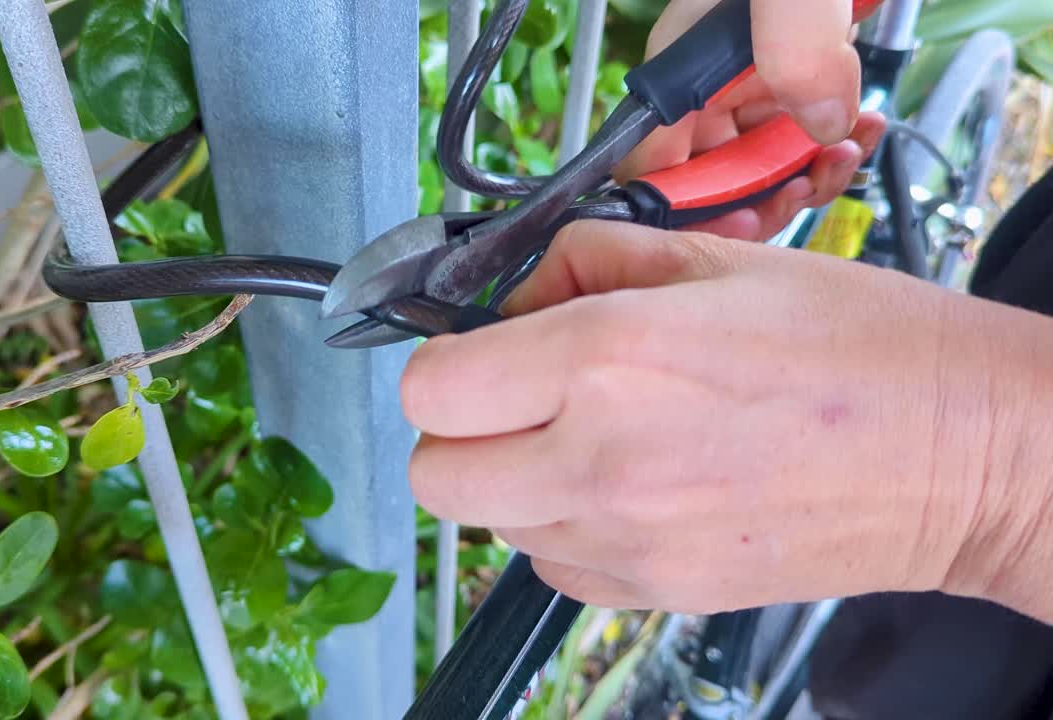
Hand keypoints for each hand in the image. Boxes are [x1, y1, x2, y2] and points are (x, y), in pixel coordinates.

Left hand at [401, 221, 1052, 616]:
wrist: (962, 453)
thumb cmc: (859, 349)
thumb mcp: (714, 259)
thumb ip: (585, 262)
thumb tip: (514, 292)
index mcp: (610, 361)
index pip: (432, 388)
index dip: (445, 359)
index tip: (477, 347)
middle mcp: (602, 461)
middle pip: (437, 475)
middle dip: (459, 428)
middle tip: (513, 394)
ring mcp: (627, 541)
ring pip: (492, 525)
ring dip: (513, 477)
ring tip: (589, 434)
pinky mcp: (656, 592)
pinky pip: (553, 566)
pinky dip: (563, 528)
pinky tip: (626, 484)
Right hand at [617, 0, 883, 240]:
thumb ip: (795, 44)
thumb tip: (818, 122)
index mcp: (681, 63)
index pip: (651, 167)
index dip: (688, 210)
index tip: (741, 222)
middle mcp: (706, 78)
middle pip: (709, 176)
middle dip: (760, 198)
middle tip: (806, 187)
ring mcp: (750, 77)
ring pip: (759, 161)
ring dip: (804, 174)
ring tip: (844, 153)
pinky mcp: (795, 71)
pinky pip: (801, 132)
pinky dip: (832, 145)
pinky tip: (858, 127)